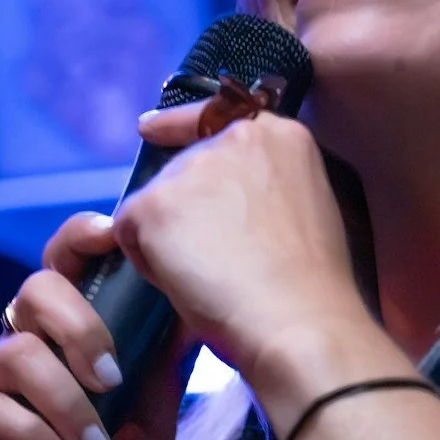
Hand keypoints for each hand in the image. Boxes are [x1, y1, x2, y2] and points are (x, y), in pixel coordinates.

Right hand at [0, 212, 185, 439]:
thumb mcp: (147, 436)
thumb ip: (158, 376)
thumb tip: (189, 313)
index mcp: (59, 343)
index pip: (62, 270)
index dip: (80, 240)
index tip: (112, 234)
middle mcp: (14, 351)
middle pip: (33, 291)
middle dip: (81, 328)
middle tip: (113, 381)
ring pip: (17, 352)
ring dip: (67, 404)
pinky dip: (32, 435)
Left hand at [114, 102, 376, 405]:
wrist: (299, 322)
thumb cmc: (310, 288)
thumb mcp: (304, 209)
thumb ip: (263, 188)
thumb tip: (219, 206)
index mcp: (280, 136)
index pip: (213, 117)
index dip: (177, 127)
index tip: (151, 131)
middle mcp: (232, 138)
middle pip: (180, 168)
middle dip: (183, 209)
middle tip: (217, 260)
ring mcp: (191, 168)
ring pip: (154, 203)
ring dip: (167, 237)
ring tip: (211, 276)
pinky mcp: (154, 203)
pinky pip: (129, 232)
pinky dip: (147, 261)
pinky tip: (186, 282)